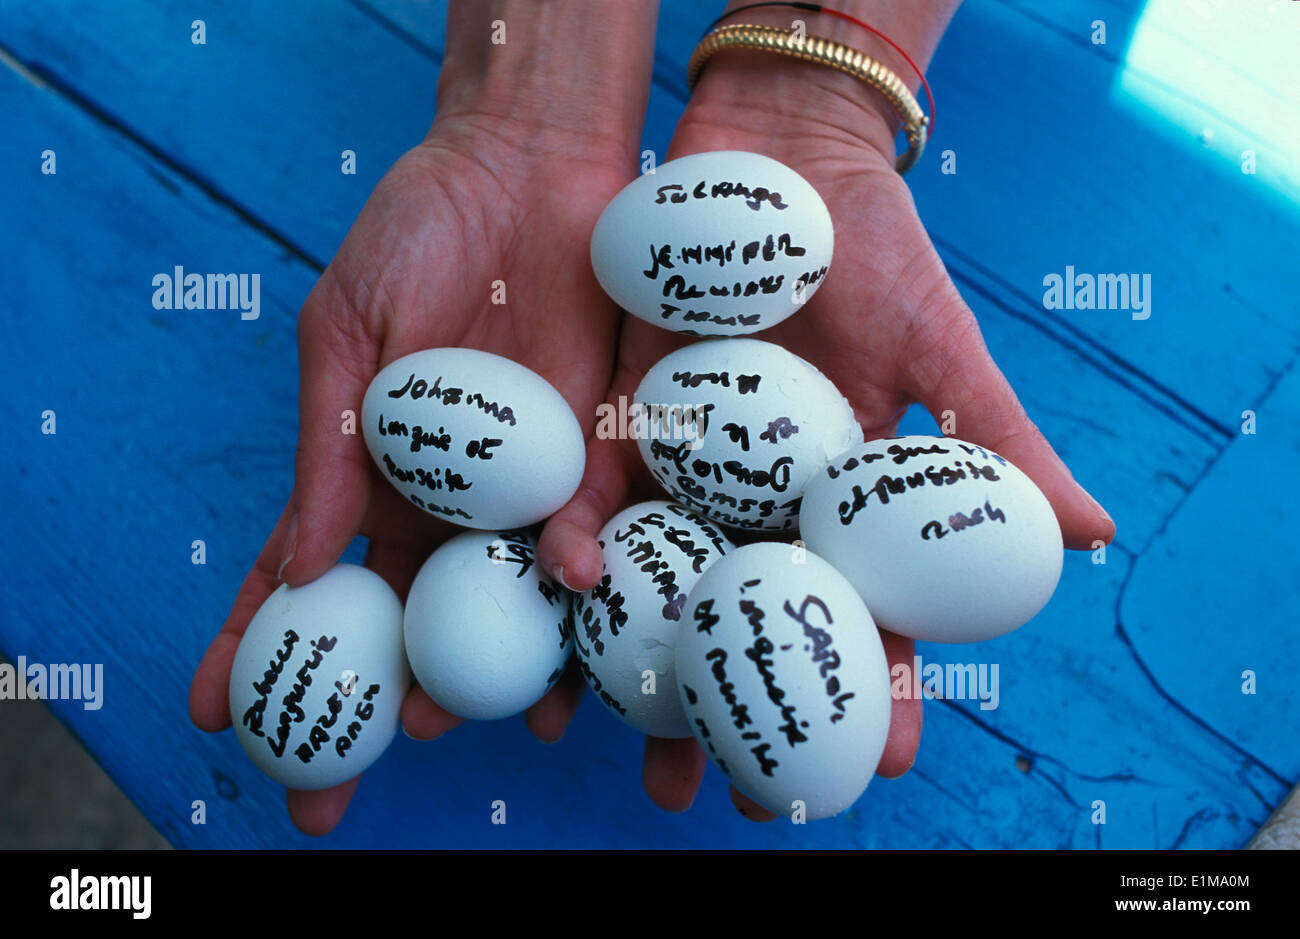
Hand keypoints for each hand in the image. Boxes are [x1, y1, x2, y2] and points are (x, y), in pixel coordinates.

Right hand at [188, 110, 633, 834]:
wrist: (525, 166)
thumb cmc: (415, 234)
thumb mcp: (346, 331)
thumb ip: (329, 444)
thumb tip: (302, 557)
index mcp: (373, 475)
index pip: (311, 577)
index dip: (261, 644)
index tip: (219, 711)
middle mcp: (450, 498)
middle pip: (415, 612)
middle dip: (391, 688)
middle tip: (377, 748)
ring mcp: (525, 480)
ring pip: (508, 592)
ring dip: (496, 658)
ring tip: (473, 719)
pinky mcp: (597, 446)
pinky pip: (590, 519)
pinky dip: (579, 558)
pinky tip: (572, 592)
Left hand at [540, 42, 1114, 821]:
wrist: (778, 156)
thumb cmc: (876, 250)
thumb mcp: (940, 346)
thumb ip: (997, 439)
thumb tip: (1089, 538)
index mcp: (841, 499)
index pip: (863, 613)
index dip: (874, 691)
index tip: (877, 770)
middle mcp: (760, 500)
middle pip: (746, 626)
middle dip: (730, 713)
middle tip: (714, 797)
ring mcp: (687, 469)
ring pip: (663, 589)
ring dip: (642, 670)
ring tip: (627, 753)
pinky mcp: (621, 424)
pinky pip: (596, 503)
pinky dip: (579, 559)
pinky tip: (564, 618)